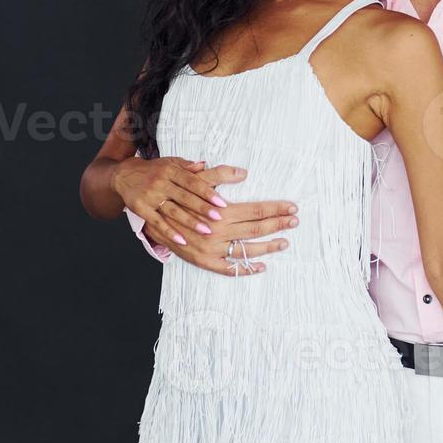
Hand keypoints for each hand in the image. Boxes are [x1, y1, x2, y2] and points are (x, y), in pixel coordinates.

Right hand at [112, 155, 225, 241]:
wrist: (124, 174)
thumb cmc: (154, 170)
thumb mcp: (170, 162)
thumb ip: (188, 166)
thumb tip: (206, 165)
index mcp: (170, 170)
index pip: (192, 182)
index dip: (207, 192)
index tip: (221, 202)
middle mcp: (160, 183)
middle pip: (184, 197)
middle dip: (202, 208)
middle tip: (218, 217)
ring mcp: (150, 197)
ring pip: (173, 211)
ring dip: (189, 221)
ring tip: (206, 230)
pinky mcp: (141, 209)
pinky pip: (157, 223)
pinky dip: (169, 232)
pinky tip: (182, 241)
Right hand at [114, 158, 297, 275]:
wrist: (146, 211)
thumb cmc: (172, 191)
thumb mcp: (194, 179)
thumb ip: (218, 175)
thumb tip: (244, 173)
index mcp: (217, 211)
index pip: (255, 210)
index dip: (275, 209)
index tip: (292, 206)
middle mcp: (216, 231)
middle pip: (255, 229)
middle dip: (278, 224)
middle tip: (296, 220)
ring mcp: (210, 249)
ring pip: (246, 249)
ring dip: (268, 246)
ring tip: (285, 241)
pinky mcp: (202, 261)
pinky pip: (228, 269)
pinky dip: (246, 269)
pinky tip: (262, 266)